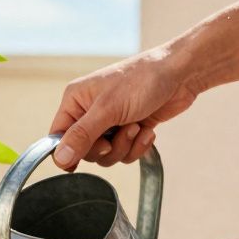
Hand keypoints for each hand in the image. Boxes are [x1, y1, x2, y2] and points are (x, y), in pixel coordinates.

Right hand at [49, 46, 198, 169]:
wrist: (181, 74)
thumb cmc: (142, 80)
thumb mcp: (107, 109)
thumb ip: (82, 135)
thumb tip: (59, 158)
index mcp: (75, 101)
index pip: (58, 137)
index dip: (67, 153)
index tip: (78, 164)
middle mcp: (89, 112)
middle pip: (84, 151)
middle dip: (106, 148)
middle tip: (122, 131)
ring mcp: (110, 122)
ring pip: (106, 155)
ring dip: (125, 146)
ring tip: (137, 126)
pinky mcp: (129, 129)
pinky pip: (125, 153)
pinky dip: (138, 146)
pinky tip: (147, 130)